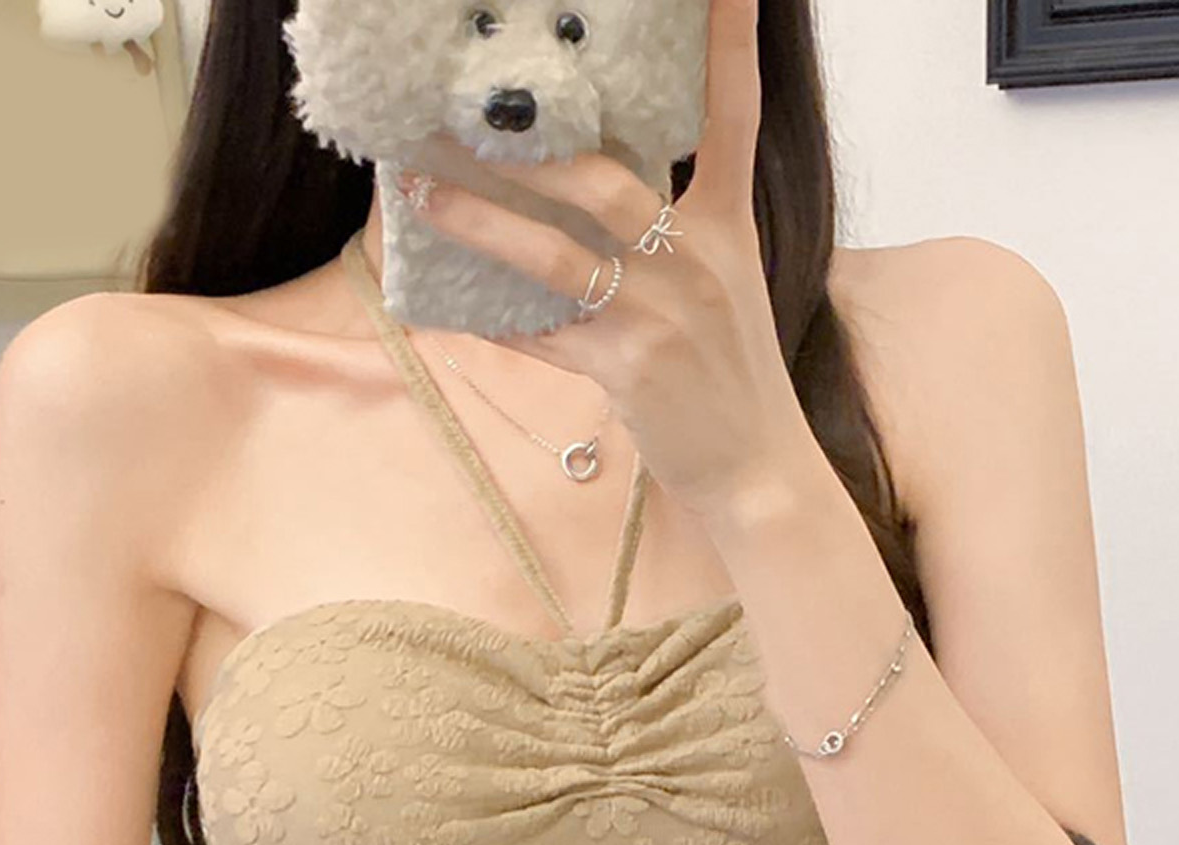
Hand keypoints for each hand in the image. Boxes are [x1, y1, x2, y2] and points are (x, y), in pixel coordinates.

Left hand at [398, 0, 821, 535]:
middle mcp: (696, 259)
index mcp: (725, 227)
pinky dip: (495, 322)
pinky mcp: (629, 369)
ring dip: (479, 223)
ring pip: (555, 254)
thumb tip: (586, 195)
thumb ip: (669, 236)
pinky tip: (451, 308)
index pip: (733, 114)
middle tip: (455, 118)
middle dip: (521, 151)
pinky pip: (543, 335)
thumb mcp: (721, 287)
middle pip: (601, 179)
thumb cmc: (731, 376)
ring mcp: (660, 314)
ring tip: (419, 196)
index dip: (729, 41)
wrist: (759, 468)